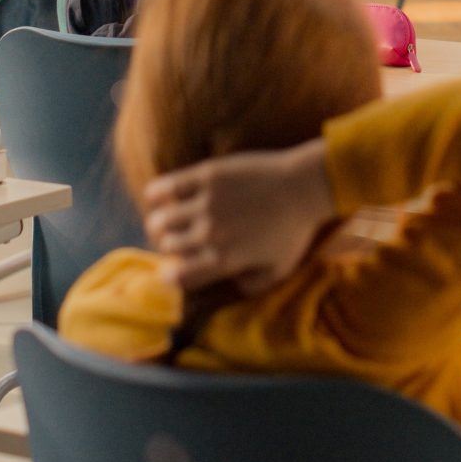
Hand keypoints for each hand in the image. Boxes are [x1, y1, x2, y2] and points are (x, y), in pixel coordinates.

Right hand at [143, 141, 335, 294]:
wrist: (305, 186)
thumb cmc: (294, 230)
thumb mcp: (279, 270)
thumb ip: (252, 286)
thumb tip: (231, 286)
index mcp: (225, 260)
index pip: (181, 276)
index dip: (170, 276)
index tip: (170, 271)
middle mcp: (210, 234)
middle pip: (169, 246)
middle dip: (168, 247)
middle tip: (175, 241)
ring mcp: (207, 203)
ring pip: (163, 219)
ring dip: (160, 223)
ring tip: (164, 220)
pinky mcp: (207, 175)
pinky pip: (170, 186)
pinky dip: (158, 193)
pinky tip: (155, 196)